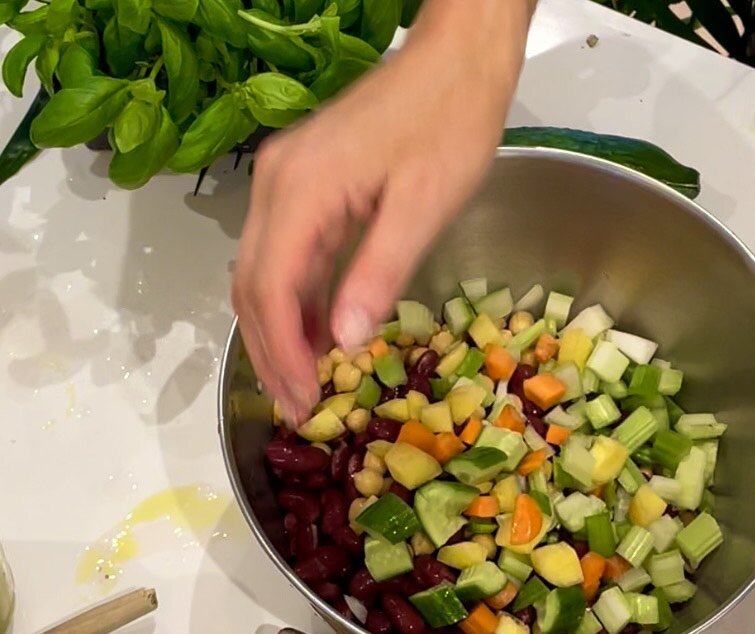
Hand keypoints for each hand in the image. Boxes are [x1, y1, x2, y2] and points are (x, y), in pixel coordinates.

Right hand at [232, 0, 533, 424]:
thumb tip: (343, 340)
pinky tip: (319, 338)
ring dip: (278, 334)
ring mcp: (285, 183)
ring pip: (260, 275)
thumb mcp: (422, 206)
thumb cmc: (449, 121)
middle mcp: (277, 185)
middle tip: (299, 408)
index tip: (305, 400)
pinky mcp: (302, 186)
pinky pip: (283, 257)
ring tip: (306, 386)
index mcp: (302, 190)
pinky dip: (295, 304)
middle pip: (252, 287)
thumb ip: (378, 273)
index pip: (270, 289)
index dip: (283, 354)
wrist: (456, 57)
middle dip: (271, 355)